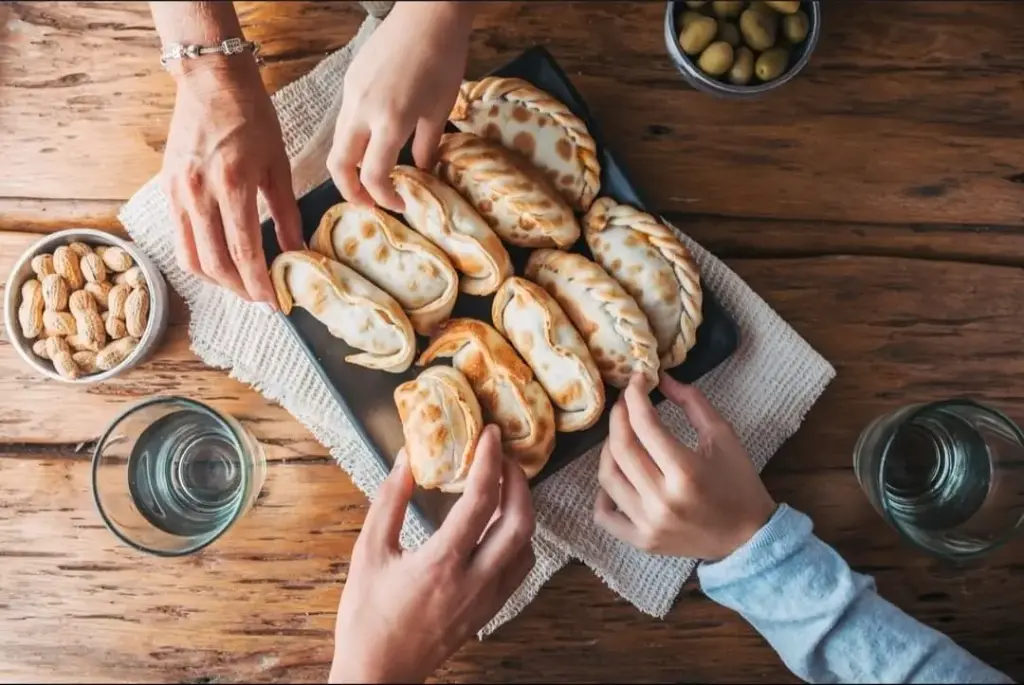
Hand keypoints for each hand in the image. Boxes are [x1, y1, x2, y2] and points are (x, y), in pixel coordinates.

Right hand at [161, 58, 302, 303]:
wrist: (210, 81)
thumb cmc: (251, 117)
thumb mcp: (278, 164)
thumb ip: (286, 212)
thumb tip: (296, 250)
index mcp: (231, 184)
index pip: (242, 250)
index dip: (257, 282)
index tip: (273, 302)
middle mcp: (198, 192)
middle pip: (213, 263)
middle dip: (238, 289)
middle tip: (260, 299)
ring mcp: (177, 192)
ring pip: (189, 257)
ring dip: (216, 280)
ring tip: (241, 285)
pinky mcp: (167, 189)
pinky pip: (180, 237)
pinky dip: (200, 258)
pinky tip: (221, 261)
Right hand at [328, 1, 475, 211]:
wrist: (428, 13)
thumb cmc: (443, 60)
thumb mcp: (440, 109)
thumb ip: (426, 145)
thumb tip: (421, 170)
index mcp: (389, 122)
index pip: (374, 176)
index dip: (384, 198)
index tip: (399, 204)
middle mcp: (362, 111)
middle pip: (339, 165)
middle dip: (351, 191)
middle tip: (370, 203)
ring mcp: (351, 94)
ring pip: (339, 142)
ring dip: (351, 166)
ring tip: (372, 176)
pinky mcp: (350, 81)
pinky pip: (345, 120)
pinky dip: (355, 140)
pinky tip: (375, 141)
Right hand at [330, 426, 535, 683]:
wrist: (378, 673)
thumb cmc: (367, 616)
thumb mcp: (368, 552)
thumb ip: (390, 502)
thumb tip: (406, 460)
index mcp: (442, 563)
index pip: (481, 500)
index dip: (491, 461)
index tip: (491, 435)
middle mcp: (474, 580)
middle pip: (522, 522)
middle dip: (520, 482)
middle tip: (506, 458)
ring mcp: (487, 598)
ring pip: (527, 545)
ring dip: (523, 510)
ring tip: (505, 486)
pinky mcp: (490, 610)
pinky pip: (519, 568)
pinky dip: (519, 539)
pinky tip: (500, 526)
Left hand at [594, 373, 776, 560]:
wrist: (749, 538)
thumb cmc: (739, 483)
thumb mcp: (723, 436)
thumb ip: (692, 402)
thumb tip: (661, 378)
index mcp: (686, 471)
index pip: (645, 425)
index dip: (636, 395)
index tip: (637, 380)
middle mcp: (662, 499)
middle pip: (621, 448)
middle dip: (619, 416)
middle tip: (625, 402)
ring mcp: (649, 524)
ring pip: (608, 477)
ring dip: (608, 449)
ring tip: (620, 435)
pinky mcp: (642, 541)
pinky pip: (604, 516)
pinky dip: (602, 495)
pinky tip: (616, 476)